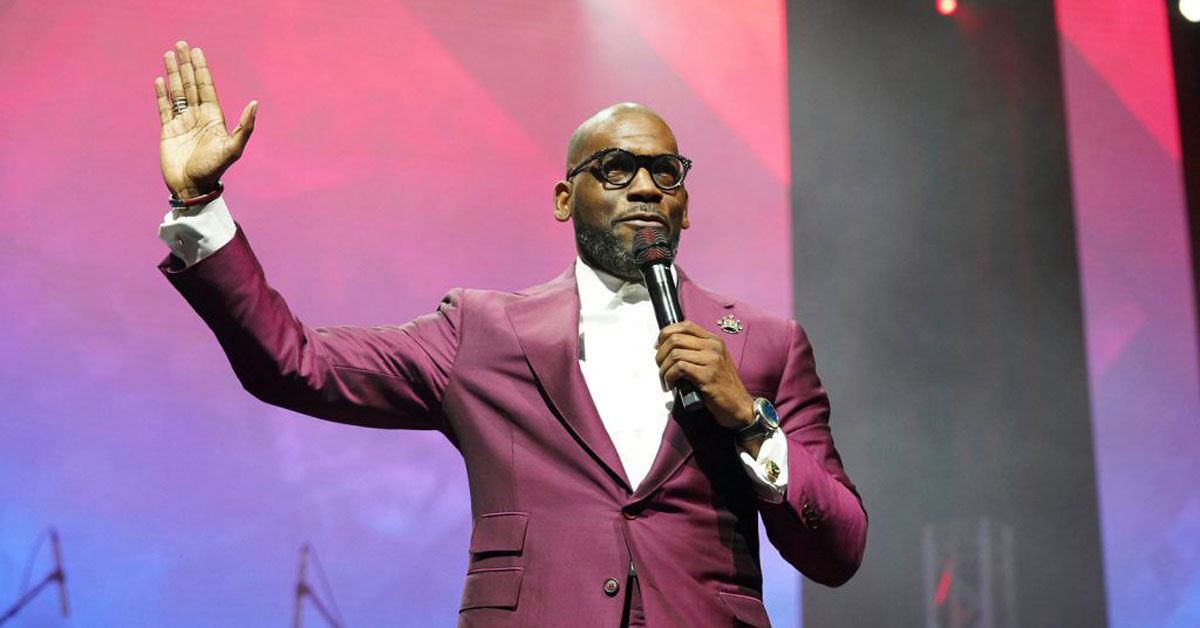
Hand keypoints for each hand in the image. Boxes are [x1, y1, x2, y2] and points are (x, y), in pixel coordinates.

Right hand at [155, 41, 256, 198]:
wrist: (192, 187)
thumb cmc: (214, 169)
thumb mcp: (233, 148)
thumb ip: (245, 126)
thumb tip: (255, 103)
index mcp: (214, 117)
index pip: (206, 87)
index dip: (201, 69)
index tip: (197, 51)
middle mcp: (198, 116)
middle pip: (190, 84)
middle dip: (186, 64)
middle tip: (181, 44)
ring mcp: (182, 122)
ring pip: (177, 92)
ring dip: (173, 73)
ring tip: (169, 54)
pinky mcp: (168, 131)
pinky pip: (164, 108)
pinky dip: (162, 94)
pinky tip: (160, 79)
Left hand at [655, 321, 754, 429]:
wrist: (738, 406)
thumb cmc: (722, 387)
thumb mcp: (711, 363)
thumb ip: (695, 352)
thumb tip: (667, 349)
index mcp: (714, 341)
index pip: (685, 325)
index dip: (666, 333)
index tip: (658, 347)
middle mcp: (714, 346)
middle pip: (675, 338)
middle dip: (660, 354)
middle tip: (659, 367)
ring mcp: (712, 360)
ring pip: (675, 353)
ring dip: (663, 369)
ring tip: (664, 380)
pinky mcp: (708, 375)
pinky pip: (679, 368)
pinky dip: (669, 377)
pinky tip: (670, 385)